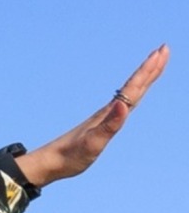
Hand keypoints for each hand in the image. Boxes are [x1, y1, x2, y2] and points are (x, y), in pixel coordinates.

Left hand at [16, 46, 166, 186]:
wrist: (49, 163)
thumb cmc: (70, 155)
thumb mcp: (92, 143)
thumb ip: (109, 125)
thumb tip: (122, 104)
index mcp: (109, 113)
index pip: (133, 87)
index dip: (148, 70)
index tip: (161, 51)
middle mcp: (108, 111)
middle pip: (134, 85)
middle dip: (150, 68)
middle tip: (164, 48)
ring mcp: (105, 117)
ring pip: (130, 92)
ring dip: (144, 78)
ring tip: (155, 64)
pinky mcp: (101, 124)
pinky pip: (123, 103)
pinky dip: (132, 94)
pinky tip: (131, 94)